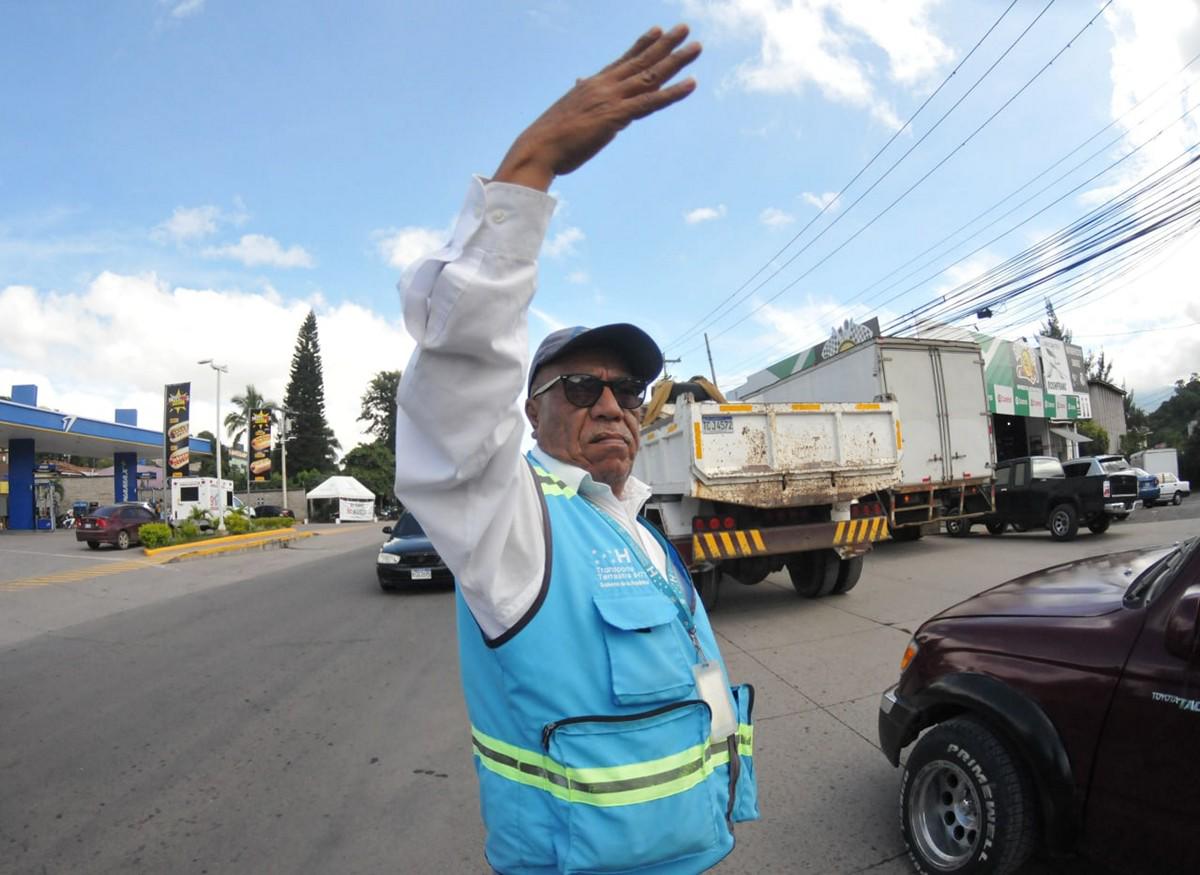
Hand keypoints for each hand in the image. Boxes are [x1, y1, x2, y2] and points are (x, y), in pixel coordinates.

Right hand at [494, 24, 701, 190]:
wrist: (537, 148)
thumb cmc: (550, 137)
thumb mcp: (567, 112)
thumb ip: (580, 96)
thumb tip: (580, 82)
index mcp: (593, 85)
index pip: (623, 60)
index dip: (642, 44)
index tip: (657, 30)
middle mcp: (605, 86)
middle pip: (642, 61)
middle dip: (666, 44)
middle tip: (685, 29)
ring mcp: (612, 99)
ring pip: (651, 76)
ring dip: (676, 60)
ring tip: (696, 46)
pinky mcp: (617, 117)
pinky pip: (651, 102)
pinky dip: (672, 93)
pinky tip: (691, 83)